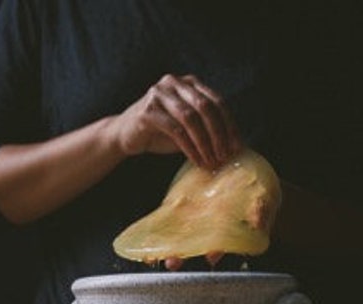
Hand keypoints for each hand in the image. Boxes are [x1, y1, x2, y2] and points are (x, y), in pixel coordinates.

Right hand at [111, 74, 241, 170]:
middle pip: (206, 107)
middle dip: (219, 134)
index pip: (217, 101)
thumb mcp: (188, 128)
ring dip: (205, 143)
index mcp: (189, 83)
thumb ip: (206, 128)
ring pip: (191, 118)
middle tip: (226, 155)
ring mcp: (159, 94)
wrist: (124, 135)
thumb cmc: (160, 132)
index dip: (230, 124)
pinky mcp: (148, 110)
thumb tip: (234, 145)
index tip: (238, 146)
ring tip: (212, 161)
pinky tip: (197, 160)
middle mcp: (175, 83)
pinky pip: (176, 130)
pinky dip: (190, 148)